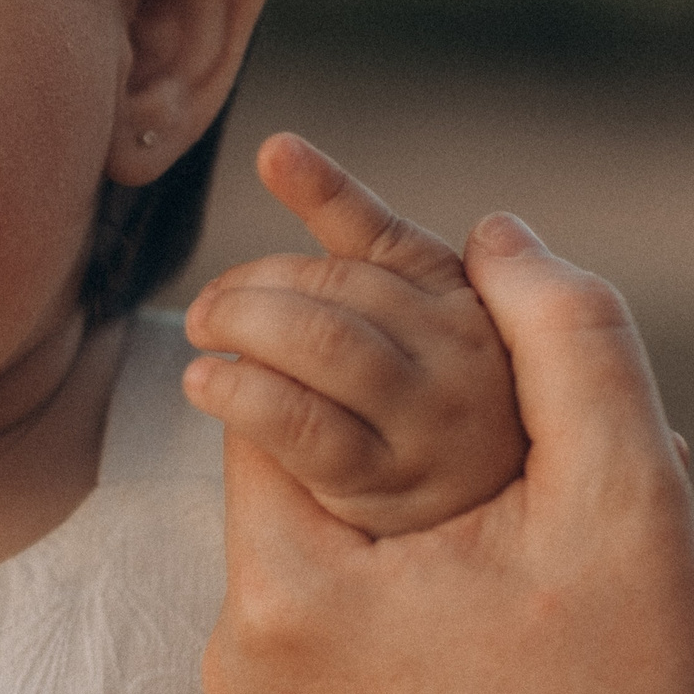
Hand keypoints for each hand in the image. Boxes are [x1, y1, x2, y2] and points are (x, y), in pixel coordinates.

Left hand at [182, 132, 523, 536]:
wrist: (488, 544)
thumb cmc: (428, 414)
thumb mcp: (415, 322)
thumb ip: (356, 242)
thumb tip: (275, 150)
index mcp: (461, 298)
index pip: (378, 233)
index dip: (323, 187)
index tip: (271, 150)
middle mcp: (459, 350)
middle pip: (334, 289)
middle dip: (254, 287)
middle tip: (210, 308)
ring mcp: (429, 418)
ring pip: (321, 342)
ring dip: (245, 325)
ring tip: (204, 336)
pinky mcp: (386, 482)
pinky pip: (302, 423)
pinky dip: (243, 393)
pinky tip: (206, 384)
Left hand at [203, 213, 693, 693]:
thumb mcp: (631, 493)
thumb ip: (569, 334)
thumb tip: (496, 229)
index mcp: (285, 602)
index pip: (269, 401)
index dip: (338, 338)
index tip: (408, 310)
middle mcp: (237, 664)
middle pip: (272, 466)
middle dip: (351, 408)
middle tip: (437, 372)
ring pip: (295, 530)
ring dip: (366, 484)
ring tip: (466, 476)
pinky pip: (312, 600)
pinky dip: (373, 558)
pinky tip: (459, 556)